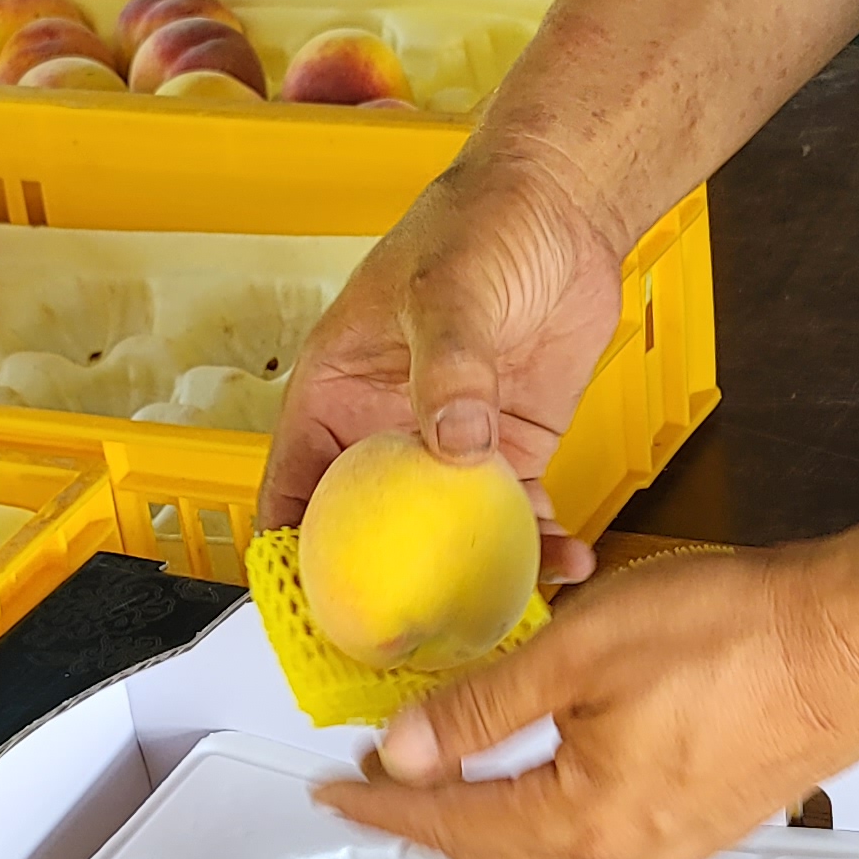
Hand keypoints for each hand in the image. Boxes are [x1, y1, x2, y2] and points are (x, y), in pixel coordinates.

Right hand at [262, 147, 627, 583]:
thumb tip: (451, 447)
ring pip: (447, 544)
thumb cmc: (479, 223)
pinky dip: (539, 550)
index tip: (315, 620)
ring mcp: (449, 451)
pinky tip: (568, 565)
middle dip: (387, 602)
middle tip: (415, 654)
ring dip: (475, 585)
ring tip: (508, 624)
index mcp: (334, 400)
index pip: (291, 498)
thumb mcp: (446, 292)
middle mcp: (383, 436)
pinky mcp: (510, 453)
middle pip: (368, 542)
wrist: (565, 205)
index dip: (292, 566)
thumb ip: (448, 370)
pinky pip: (517, 520)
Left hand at [321, 544, 858, 858]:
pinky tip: (538, 793)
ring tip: (445, 791)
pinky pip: (595, 852)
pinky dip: (542, 829)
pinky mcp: (704, 826)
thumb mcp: (580, 653)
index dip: (382, 806)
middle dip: (428, 825)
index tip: (332, 790)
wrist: (858, 642)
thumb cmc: (736, 634)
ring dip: (486, 835)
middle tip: (378, 784)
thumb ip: (482, 710)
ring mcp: (670, 850)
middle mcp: (624, 857)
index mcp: (583, 822)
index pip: (451, 826)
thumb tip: (404, 754)